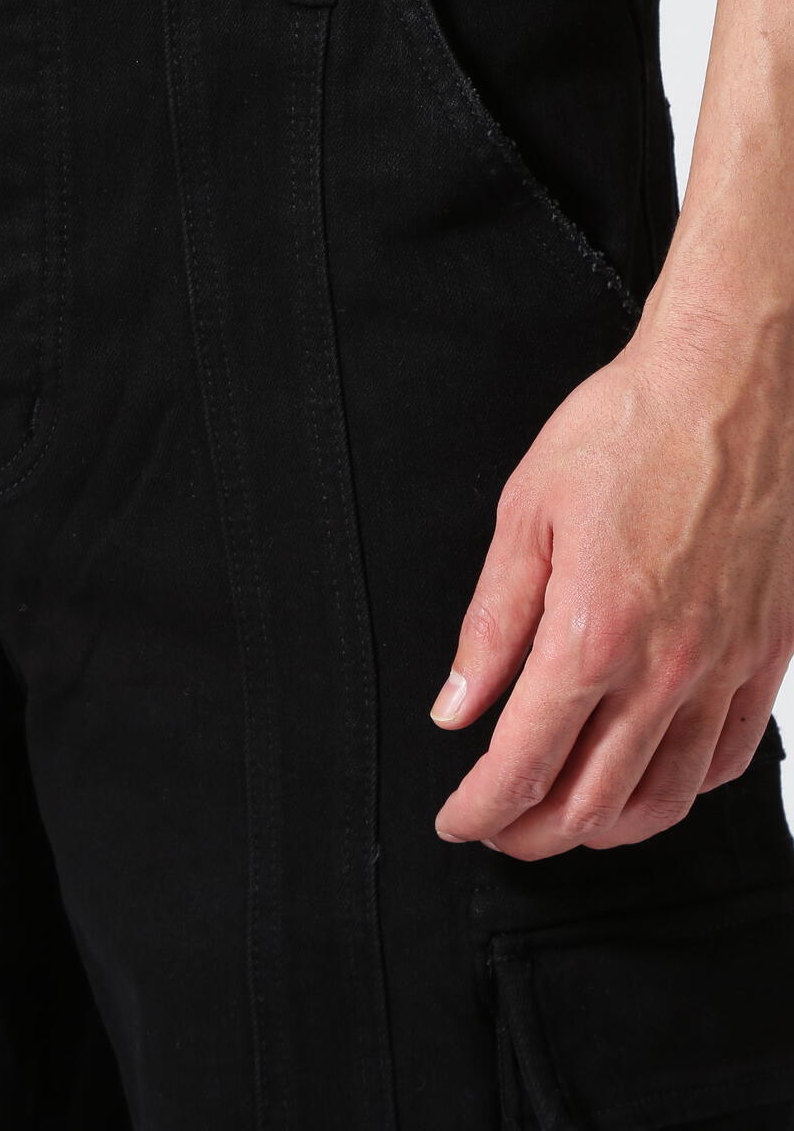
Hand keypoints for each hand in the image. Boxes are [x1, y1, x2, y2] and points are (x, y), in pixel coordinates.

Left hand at [430, 316, 793, 859]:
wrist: (730, 386)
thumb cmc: (627, 432)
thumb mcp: (525, 516)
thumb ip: (490, 625)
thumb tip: (456, 705)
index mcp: (593, 635)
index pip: (523, 763)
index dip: (480, 807)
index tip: (457, 818)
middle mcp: (667, 669)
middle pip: (591, 802)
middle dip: (530, 833)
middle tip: (497, 828)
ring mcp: (726, 668)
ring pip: (666, 798)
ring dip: (604, 828)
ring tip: (562, 822)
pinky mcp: (767, 654)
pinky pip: (728, 758)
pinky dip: (681, 790)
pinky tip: (650, 780)